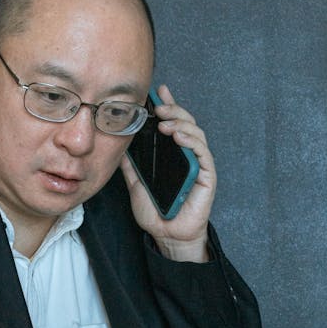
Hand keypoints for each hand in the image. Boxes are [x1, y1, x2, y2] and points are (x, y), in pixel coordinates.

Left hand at [121, 84, 215, 261]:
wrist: (167, 236)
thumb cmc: (156, 212)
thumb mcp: (136, 185)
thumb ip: (131, 166)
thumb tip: (119, 145)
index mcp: (172, 155)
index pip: (172, 124)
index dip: (168, 106)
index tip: (158, 91)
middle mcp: (187, 156)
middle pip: (186, 123)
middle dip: (173, 110)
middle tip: (159, 106)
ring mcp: (198, 164)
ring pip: (196, 133)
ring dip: (181, 123)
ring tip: (165, 122)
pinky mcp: (207, 175)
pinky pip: (202, 153)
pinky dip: (191, 141)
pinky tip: (178, 136)